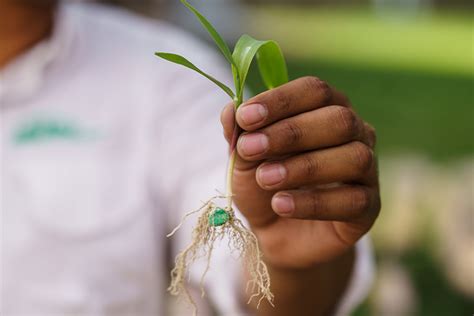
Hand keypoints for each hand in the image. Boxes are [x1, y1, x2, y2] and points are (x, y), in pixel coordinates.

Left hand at [221, 77, 379, 268]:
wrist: (276, 232)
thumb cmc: (264, 185)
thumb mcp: (244, 159)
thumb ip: (240, 133)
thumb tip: (230, 110)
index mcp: (326, 109)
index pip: (314, 91)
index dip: (281, 101)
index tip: (245, 118)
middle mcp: (355, 133)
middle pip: (339, 119)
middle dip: (291, 133)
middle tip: (249, 149)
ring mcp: (367, 170)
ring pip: (353, 157)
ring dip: (304, 167)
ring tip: (265, 179)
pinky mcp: (368, 206)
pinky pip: (353, 201)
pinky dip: (313, 203)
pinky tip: (281, 205)